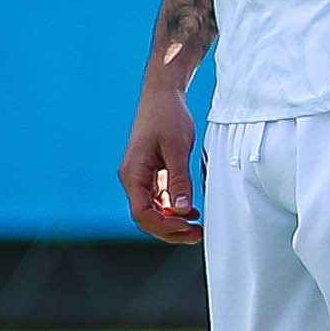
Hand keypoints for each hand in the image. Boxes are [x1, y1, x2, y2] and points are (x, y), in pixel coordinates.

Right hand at [122, 82, 201, 242]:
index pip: (143, 213)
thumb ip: (180, 181)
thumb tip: (183, 211)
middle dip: (170, 230)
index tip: (188, 228)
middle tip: (197, 235)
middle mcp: (133, 178)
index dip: (164, 227)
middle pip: (146, 217)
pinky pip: (158, 199)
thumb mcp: (177, 149)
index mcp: (133, 173)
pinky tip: (191, 212)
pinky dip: (173, 209)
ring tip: (197, 228)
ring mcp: (140, 177)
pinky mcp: (150, 173)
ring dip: (173, 222)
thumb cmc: (168, 116)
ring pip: (153, 210)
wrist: (162, 95)